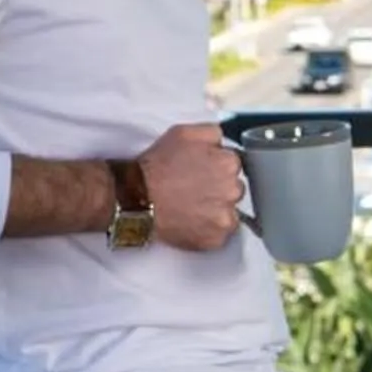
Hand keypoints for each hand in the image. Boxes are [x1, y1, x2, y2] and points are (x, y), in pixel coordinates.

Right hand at [138, 122, 243, 251]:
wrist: (137, 198)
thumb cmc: (157, 166)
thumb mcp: (183, 133)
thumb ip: (212, 133)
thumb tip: (223, 141)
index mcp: (228, 163)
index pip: (234, 165)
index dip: (216, 168)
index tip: (202, 172)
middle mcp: (233, 190)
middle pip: (234, 189)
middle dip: (219, 189)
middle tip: (194, 190)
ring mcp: (226, 217)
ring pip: (229, 213)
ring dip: (215, 210)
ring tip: (191, 207)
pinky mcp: (216, 238)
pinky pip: (220, 234)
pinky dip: (208, 229)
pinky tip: (191, 221)